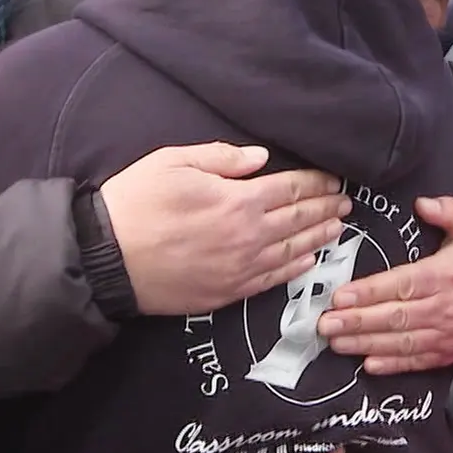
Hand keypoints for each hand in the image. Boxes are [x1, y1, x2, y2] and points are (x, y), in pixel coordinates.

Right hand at [100, 143, 349, 316]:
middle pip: (299, 220)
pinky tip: (309, 262)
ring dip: (319, 238)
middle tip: (347, 203)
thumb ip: (222, 158)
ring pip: (292, 252)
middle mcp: (247, 237)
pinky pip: (272, 281)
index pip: (291, 189)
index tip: (334, 179)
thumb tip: (262, 159)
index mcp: (237, 200)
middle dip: (326, 208)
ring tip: (338, 228)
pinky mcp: (226, 293)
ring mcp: (239, 269)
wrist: (106, 257)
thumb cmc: (135, 202)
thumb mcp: (173, 161)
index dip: (316, 183)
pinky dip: (296, 270)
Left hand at [317, 197, 452, 374]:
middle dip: (357, 321)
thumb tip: (423, 204)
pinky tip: (368, 365)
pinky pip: (416, 361)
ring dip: (365, 343)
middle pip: (395, 316)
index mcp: (445, 275)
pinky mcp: (444, 353)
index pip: (402, 284)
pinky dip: (392, 365)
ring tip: (335, 342)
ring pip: (401, 341)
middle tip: (326, 323)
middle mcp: (442, 307)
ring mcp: (443, 334)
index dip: (370, 291)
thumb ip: (450, 212)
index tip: (342, 295)